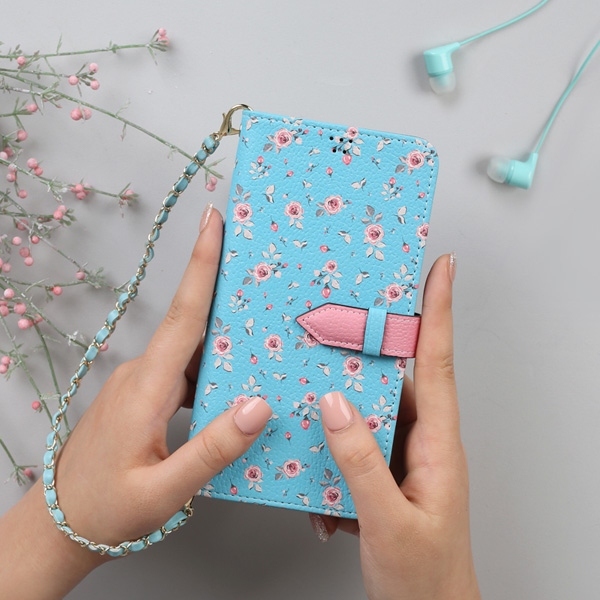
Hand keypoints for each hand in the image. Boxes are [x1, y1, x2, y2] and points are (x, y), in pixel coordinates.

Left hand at [0, 203, 272, 598]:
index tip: (212, 221)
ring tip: (260, 344)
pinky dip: (209, 371)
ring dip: (223, 343)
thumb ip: (214, 449)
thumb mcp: (164, 490)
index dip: (201, 265)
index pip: (183, 316)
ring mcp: (139, 383)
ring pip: (190, 350)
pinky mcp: (141, 395)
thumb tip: (258, 406)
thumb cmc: (106, 510)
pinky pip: (183, 370)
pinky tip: (229, 389)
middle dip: (227, 292)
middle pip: (193, 324)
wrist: (59, 526)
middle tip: (262, 273)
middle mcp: (141, 374)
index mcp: (146, 388)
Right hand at [307, 253, 480, 599]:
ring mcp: (404, 457)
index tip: (442, 270)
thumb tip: (334, 407)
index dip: (439, 312)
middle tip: (349, 314)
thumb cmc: (425, 580)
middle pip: (398, 377)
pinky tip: (321, 494)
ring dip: (342, 415)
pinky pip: (356, 448)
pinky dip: (336, 459)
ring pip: (370, 413)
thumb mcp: (388, 522)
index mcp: (438, 444)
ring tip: (317, 405)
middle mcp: (423, 441)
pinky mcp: (386, 474)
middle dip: (374, 346)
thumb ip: (360, 462)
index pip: (437, 363)